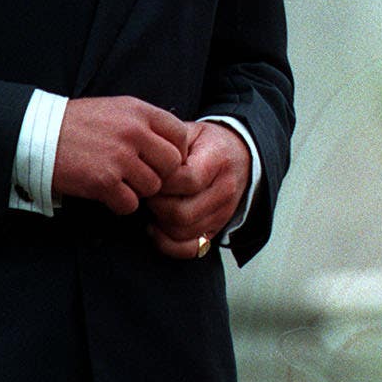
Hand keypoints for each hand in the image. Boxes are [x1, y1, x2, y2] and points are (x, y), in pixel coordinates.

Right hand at [51, 96, 190, 214]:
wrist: (39, 135)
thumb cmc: (79, 123)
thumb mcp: (117, 109)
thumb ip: (146, 123)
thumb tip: (175, 145)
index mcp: (139, 111)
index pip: (180, 135)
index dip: (175, 151)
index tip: (161, 159)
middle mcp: (134, 132)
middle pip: (172, 165)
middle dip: (160, 174)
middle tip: (142, 175)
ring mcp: (120, 157)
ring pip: (153, 187)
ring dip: (139, 190)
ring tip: (121, 181)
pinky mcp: (104, 182)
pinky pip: (130, 204)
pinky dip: (121, 203)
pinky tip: (108, 193)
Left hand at [145, 120, 250, 258]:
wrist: (238, 154)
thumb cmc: (207, 143)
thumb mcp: (190, 131)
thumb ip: (169, 142)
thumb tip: (143, 158)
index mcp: (217, 161)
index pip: (187, 180)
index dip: (161, 180)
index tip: (150, 172)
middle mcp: (224, 191)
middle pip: (182, 212)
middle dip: (155, 204)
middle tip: (146, 192)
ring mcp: (222, 213)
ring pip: (182, 232)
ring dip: (159, 222)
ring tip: (152, 205)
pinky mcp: (217, 229)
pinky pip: (191, 250)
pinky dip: (168, 244)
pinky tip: (156, 228)